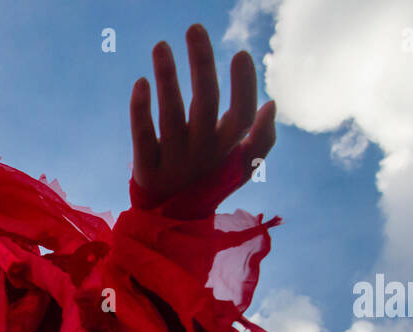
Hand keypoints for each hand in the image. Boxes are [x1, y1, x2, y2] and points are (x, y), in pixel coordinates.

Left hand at [129, 24, 275, 216]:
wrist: (172, 223)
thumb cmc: (210, 182)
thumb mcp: (242, 167)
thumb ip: (262, 140)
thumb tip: (272, 104)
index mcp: (227, 149)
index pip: (243, 115)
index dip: (244, 86)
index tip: (240, 53)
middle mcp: (202, 153)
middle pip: (206, 104)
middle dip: (201, 64)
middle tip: (194, 27)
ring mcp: (174, 162)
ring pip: (171, 115)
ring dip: (167, 77)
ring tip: (161, 45)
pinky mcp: (146, 169)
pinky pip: (142, 137)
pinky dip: (140, 110)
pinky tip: (140, 82)